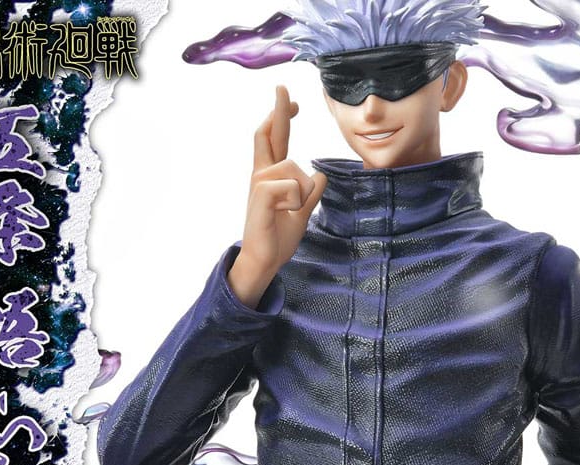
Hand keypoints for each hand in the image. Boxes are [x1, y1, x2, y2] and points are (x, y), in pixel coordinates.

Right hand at [228, 85, 327, 307]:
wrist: (263, 262)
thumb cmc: (277, 238)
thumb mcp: (300, 214)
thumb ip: (310, 195)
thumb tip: (320, 176)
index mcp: (270, 177)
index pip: (273, 140)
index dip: (281, 119)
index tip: (294, 103)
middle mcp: (261, 176)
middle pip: (268, 135)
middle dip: (278, 111)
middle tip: (283, 87)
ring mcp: (259, 185)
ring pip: (294, 169)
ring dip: (303, 191)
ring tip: (292, 211)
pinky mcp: (261, 198)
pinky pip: (289, 186)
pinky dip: (295, 200)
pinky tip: (285, 213)